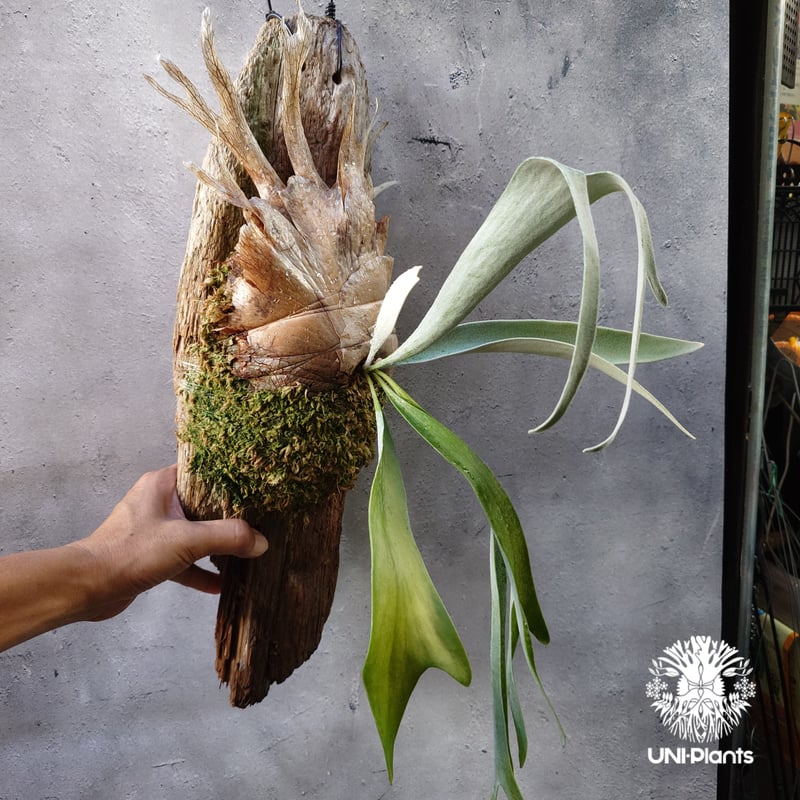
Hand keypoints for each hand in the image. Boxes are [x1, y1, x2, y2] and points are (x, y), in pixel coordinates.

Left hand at [74, 465, 267, 619]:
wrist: (88, 587)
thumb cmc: (131, 553)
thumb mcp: (187, 540)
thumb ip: (228, 537)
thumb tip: (261, 541)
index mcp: (162, 485)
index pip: (202, 470)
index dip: (229, 475)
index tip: (255, 484)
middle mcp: (158, 503)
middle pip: (203, 503)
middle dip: (230, 514)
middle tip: (260, 518)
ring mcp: (154, 530)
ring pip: (194, 532)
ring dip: (216, 544)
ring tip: (245, 551)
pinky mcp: (151, 556)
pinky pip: (184, 559)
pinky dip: (200, 570)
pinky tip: (221, 585)